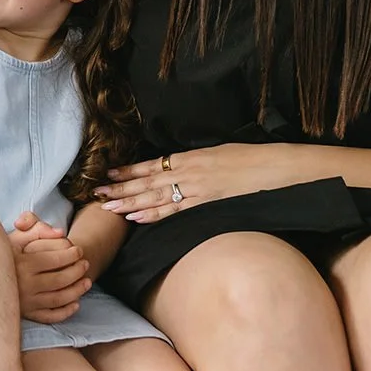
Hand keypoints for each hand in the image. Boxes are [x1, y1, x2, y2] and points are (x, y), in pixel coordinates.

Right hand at [7, 211, 89, 322]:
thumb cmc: (1, 254)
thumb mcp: (15, 237)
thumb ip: (37, 230)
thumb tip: (60, 232)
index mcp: (21, 264)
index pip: (54, 259)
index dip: (71, 254)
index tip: (79, 250)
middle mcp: (24, 285)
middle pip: (60, 279)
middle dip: (77, 271)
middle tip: (86, 264)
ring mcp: (25, 302)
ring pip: (58, 298)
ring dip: (77, 290)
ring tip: (87, 282)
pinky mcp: (26, 315)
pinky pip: (50, 316)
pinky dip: (65, 312)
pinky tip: (75, 303)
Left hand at [95, 144, 303, 222]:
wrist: (273, 168)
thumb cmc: (249, 159)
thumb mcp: (217, 153)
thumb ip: (195, 162)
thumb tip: (178, 167)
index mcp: (189, 157)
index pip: (151, 165)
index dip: (128, 171)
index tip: (108, 174)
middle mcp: (188, 172)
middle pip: (147, 182)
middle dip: (121, 188)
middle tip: (97, 193)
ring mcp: (196, 189)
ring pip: (156, 197)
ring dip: (130, 202)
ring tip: (109, 207)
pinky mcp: (206, 203)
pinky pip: (176, 210)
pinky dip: (154, 214)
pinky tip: (137, 218)